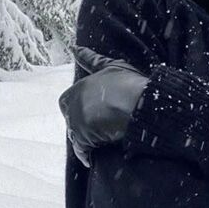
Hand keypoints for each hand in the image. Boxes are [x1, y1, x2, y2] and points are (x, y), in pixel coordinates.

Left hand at [59, 45, 148, 167]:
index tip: (93, 112)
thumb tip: (75, 48)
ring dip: (84, 138)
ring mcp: (78, 120)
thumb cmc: (130, 84)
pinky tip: (92, 159)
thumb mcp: (112, 66)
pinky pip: (82, 150)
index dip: (81, 106)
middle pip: (70, 116)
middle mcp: (75, 103)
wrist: (138, 104)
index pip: (70, 99)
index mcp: (80, 86)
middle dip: (79, 122)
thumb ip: (91, 59)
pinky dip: (86, 155)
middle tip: (97, 127)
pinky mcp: (84, 137)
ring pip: (75, 134)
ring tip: (100, 141)